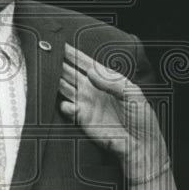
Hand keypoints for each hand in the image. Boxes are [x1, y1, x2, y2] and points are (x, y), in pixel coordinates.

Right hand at [59, 44, 169, 183]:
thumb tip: (90, 72)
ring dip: (56, 80)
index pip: (85, 63)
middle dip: (59, 63)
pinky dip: (64, 104)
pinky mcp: (81, 118)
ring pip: (65, 87)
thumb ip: (111, 81)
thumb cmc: (141, 118)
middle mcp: (93, 89)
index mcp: (106, 79)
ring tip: (47, 74)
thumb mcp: (132, 93)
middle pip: (71, 72)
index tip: (61, 44)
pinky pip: (67, 108)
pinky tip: (68, 104)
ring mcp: (85, 103)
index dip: (73, 53)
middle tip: (47, 56)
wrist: (140, 145)